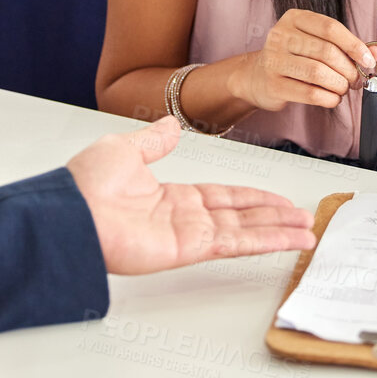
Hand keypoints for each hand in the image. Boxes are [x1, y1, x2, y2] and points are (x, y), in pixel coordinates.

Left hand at [67, 116, 316, 273]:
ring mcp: (188, 236)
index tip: (278, 198)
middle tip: (303, 217)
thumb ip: (154, 142)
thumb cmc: (85, 185)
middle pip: (241, 216)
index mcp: (171, 197)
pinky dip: (267, 241)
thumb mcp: (124, 150)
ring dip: (279, 230)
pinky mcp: (189, 249)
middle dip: (273, 217)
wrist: (68, 212)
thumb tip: (172, 128)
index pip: (223, 197)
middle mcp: (184, 219)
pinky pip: (236, 243)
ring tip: (308, 230)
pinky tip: (290, 239)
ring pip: (246, 231)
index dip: (253, 198)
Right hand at [228, 9, 376, 112]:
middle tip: (355, 80)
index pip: (330, 28)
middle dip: (348, 69)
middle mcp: (280, 35)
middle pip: (326, 52)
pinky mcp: (273, 84)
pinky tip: (332, 98)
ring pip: (319, 73)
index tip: (368, 60)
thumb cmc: (294, 58)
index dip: (354, 45)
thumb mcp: (317, 43)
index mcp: (294, 18)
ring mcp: (273, 60)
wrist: (257, 77)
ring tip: (342, 88)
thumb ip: (346, 46)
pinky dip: (329, 98)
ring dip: (339, 85)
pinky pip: (310, 93)